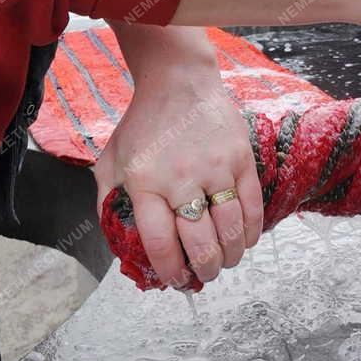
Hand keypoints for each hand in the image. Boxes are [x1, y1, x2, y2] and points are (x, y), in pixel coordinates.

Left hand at [91, 69, 263, 290]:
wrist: (178, 80)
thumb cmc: (143, 123)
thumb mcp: (111, 160)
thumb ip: (108, 201)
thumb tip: (118, 241)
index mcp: (145, 182)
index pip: (160, 243)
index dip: (170, 271)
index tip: (175, 279)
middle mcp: (180, 179)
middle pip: (201, 242)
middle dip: (204, 270)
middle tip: (203, 274)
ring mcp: (215, 168)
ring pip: (231, 230)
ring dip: (230, 256)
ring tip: (224, 261)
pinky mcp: (240, 158)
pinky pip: (252, 207)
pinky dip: (251, 232)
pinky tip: (244, 240)